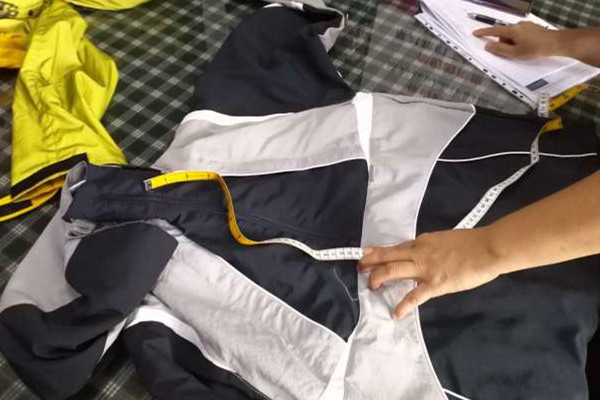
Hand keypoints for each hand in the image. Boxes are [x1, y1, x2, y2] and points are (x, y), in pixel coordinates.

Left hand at [358, 228, 501, 319]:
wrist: (487, 248)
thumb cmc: (472, 243)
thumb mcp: (446, 239)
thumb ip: (433, 247)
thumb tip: (427, 253)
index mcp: (422, 242)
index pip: (397, 247)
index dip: (380, 251)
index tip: (368, 252)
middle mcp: (418, 253)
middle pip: (387, 256)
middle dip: (370, 261)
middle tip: (359, 267)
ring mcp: (424, 268)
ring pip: (393, 270)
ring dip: (378, 278)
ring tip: (371, 286)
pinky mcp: (435, 284)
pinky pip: (414, 296)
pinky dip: (403, 306)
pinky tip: (396, 314)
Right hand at [473, 21, 560, 58]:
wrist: (556, 43)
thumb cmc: (535, 49)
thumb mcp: (514, 53)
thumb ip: (499, 49)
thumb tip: (488, 45)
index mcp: (512, 30)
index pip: (494, 31)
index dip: (484, 33)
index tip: (475, 33)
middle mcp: (518, 25)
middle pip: (504, 34)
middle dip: (503, 43)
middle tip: (511, 53)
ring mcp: (526, 25)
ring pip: (512, 35)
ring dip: (512, 43)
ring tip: (522, 52)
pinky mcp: (532, 28)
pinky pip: (520, 34)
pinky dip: (519, 41)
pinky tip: (527, 47)